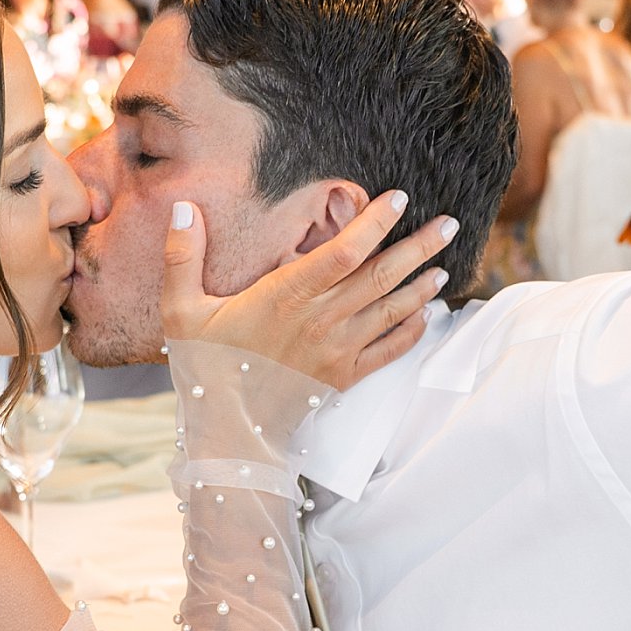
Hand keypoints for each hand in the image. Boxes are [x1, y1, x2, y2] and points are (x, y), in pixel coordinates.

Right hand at [161, 192, 459, 391]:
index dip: (375, 222)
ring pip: (391, 310)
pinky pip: (388, 351)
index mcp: (285, 297)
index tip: (400, 198)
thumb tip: (182, 207)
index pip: (343, 251)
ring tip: (444, 264)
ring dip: (422, 286)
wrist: (226, 433)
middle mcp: (320, 321)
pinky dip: (411, 331)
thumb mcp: (181, 311)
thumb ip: (182, 256)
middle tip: (449, 224)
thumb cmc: (205, 368)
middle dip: (419, 246)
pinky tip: (425, 314)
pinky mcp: (343, 378)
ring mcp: (337, 351)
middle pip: (381, 276)